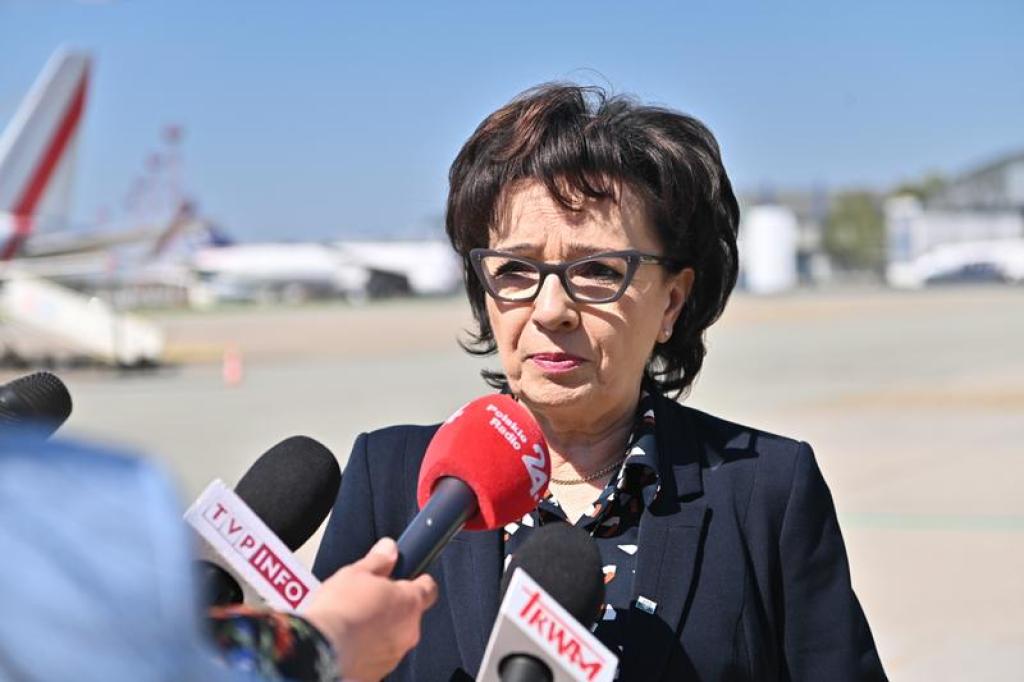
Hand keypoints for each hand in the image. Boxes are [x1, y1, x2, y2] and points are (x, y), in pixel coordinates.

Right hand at [303, 538, 437, 681]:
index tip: (413, 577)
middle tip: (368, 599)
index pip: (428, 588)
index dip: (420, 581)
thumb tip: (388, 549)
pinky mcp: (378, 672)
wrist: (320, 650)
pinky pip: (377, 655)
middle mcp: (408, 630)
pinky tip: (349, 641)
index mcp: (409, 601)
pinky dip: (367, 649)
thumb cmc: (340, 611)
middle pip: (408, 614)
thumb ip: (377, 560)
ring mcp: (394, 654)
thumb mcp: (356, 573)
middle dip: (391, 607)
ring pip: (393, 636)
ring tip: (353, 621)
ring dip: (379, 629)